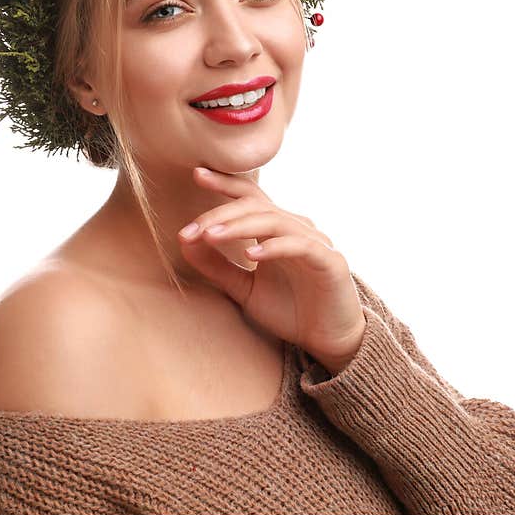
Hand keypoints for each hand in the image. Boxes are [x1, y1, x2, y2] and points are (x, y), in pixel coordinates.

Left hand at [178, 167, 365, 374]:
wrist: (328, 340)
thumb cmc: (290, 311)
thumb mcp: (244, 288)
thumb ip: (217, 266)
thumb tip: (185, 241)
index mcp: (276, 229)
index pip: (250, 197)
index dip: (225, 183)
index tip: (197, 174)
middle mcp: (295, 228)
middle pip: (255, 207)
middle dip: (220, 214)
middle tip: (191, 229)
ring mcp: (314, 241)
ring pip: (273, 221)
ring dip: (239, 227)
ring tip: (211, 236)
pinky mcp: (328, 261)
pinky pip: (298, 246)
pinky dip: (273, 247)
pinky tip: (251, 255)